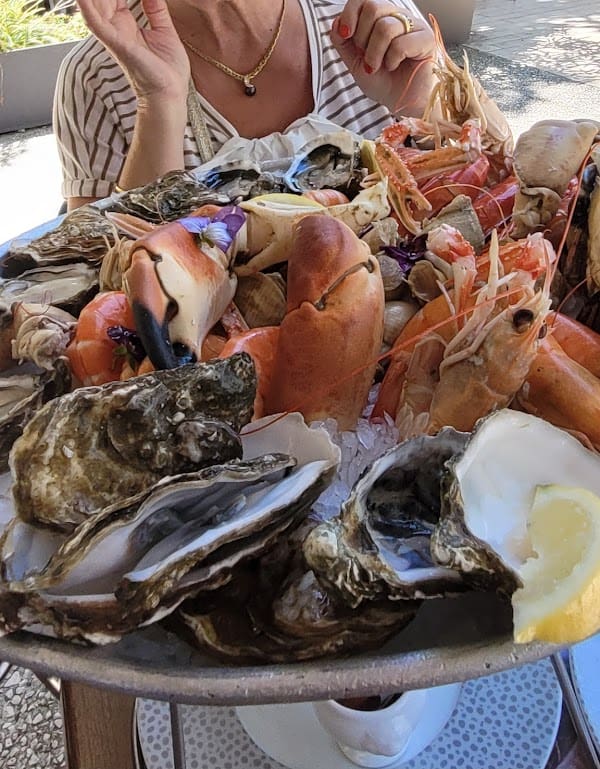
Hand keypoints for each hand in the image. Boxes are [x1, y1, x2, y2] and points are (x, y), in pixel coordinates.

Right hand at [75, 0, 189, 102]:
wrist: (171, 94)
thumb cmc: (168, 71)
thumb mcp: (164, 30)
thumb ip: (155, 8)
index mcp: (126, 24)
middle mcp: (116, 28)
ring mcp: (114, 35)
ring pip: (95, 4)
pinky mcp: (116, 43)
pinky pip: (95, 21)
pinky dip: (87, 6)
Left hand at [330, 0, 436, 115]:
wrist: (401, 104)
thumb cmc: (384, 83)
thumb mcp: (355, 63)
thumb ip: (343, 43)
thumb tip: (337, 23)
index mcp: (382, 18)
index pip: (363, 0)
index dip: (350, 13)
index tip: (346, 34)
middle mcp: (398, 17)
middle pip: (373, 7)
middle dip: (362, 37)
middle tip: (367, 57)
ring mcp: (414, 26)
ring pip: (385, 27)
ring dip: (374, 54)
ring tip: (378, 66)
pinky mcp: (427, 40)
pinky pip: (400, 44)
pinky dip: (392, 60)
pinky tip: (395, 67)